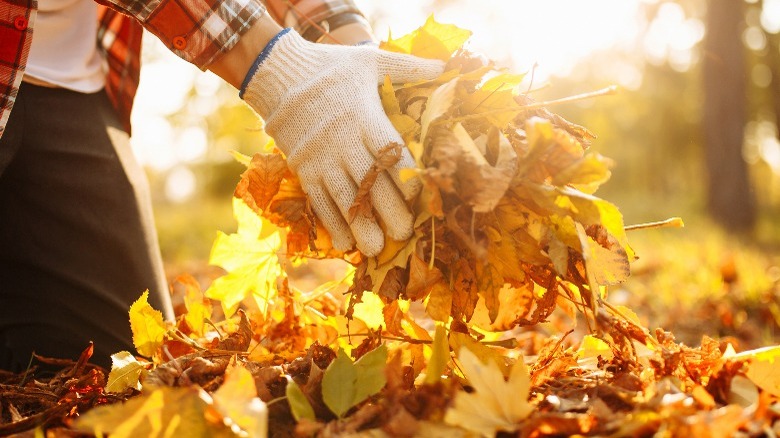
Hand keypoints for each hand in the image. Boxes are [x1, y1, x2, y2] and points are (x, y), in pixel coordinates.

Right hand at [241, 29, 443, 255]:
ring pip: (342, 196)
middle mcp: (342, 140)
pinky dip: (331, 223)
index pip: (387, 148)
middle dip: (387, 209)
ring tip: (375, 250)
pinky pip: (318, 200)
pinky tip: (345, 244)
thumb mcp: (371, 60)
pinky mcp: (304, 168)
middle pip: (368, 179)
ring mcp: (321, 157)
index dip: (404, 173)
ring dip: (359, 225)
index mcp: (363, 115)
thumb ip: (409, 66)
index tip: (419, 194)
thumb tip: (448, 66)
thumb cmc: (333, 67)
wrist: (280, 75)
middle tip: (404, 234)